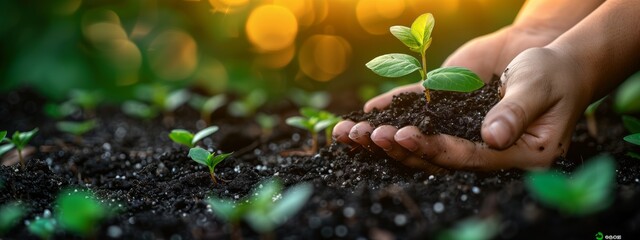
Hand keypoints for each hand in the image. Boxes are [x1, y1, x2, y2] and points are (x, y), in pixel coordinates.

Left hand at [334, 27, 570, 170]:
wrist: (550, 62)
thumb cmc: (552, 73)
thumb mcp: (538, 86)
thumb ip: (516, 111)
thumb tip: (491, 137)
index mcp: (515, 158)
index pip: (467, 158)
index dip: (433, 148)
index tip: (402, 135)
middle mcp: (486, 155)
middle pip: (437, 158)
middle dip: (399, 147)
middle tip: (370, 135)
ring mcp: (466, 138)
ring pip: (421, 145)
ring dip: (385, 139)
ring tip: (352, 133)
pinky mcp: (452, 120)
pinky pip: (421, 122)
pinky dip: (394, 114)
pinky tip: (366, 114)